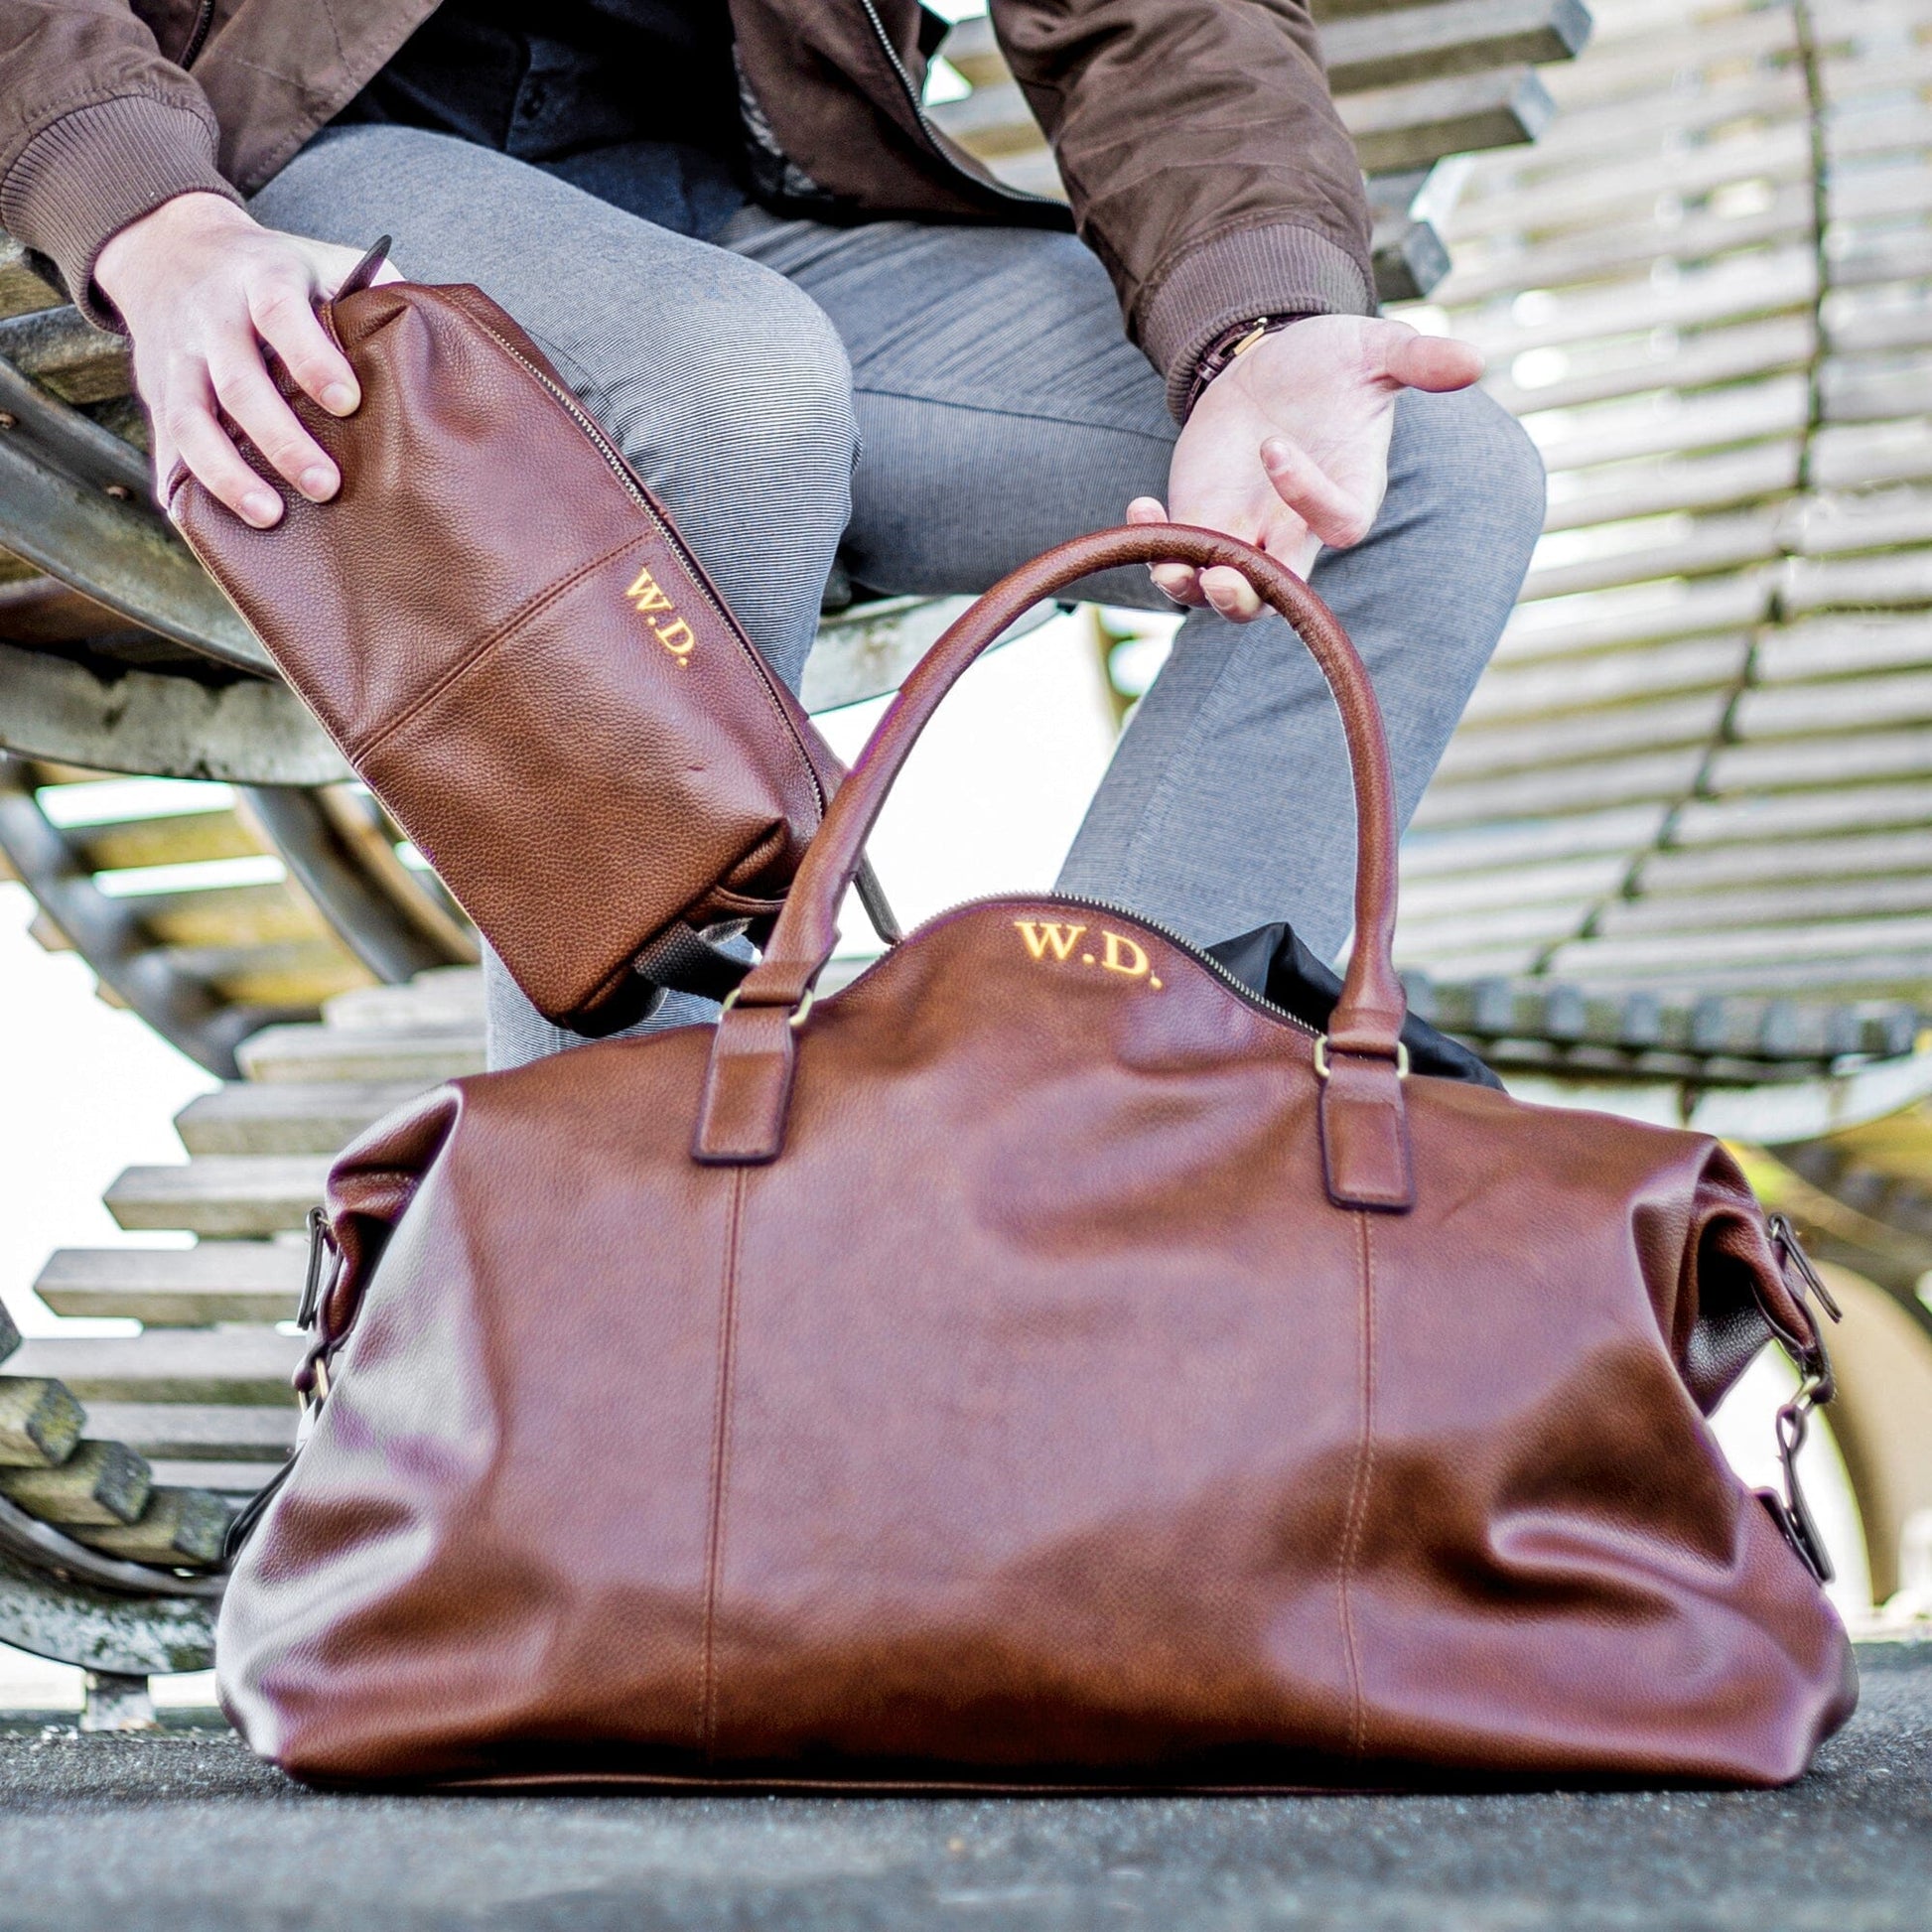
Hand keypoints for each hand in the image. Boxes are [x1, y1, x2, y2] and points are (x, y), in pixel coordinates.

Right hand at [94, 192, 402, 528]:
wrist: (172, 250)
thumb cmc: (272, 271)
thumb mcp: (317, 259)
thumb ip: (370, 286)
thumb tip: (429, 324)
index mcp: (259, 279)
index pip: (281, 313)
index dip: (313, 359)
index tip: (349, 403)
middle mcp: (211, 319)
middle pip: (239, 383)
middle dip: (282, 439)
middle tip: (327, 486)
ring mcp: (178, 359)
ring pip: (192, 421)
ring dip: (228, 474)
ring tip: (270, 516)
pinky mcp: (157, 393)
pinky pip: (165, 443)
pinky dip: (177, 482)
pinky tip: (198, 522)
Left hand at [1132, 314, 1482, 620]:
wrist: (1273, 367)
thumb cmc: (1332, 364)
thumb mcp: (1374, 350)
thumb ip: (1416, 361)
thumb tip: (1474, 362)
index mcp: (1350, 494)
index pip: (1339, 524)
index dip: (1309, 498)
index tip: (1275, 445)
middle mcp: (1298, 530)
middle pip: (1280, 592)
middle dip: (1247, 596)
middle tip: (1219, 578)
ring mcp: (1246, 533)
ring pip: (1223, 592)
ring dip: (1191, 589)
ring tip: (1167, 563)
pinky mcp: (1201, 522)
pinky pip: (1177, 557)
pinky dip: (1152, 544)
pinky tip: (1138, 505)